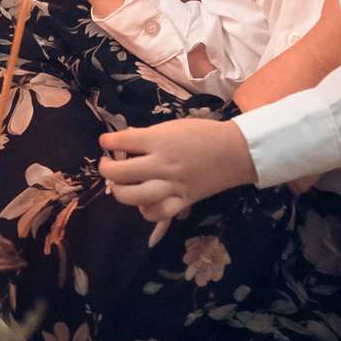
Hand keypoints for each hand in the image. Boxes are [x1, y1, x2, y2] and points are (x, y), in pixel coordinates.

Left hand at [98, 118, 254, 239]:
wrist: (235, 152)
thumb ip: (147, 135)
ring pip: (133, 196)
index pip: (122, 141)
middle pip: (120, 174)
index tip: (105, 142)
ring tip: (120, 184)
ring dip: (119, 191)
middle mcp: (161, 164)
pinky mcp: (181, 201)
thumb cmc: (203, 134)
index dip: (107, 142)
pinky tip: (143, 201)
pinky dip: (145, 209)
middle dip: (106, 169)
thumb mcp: (172, 127)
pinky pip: (156, 213)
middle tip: (108, 165)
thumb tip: (124, 139)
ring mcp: (171, 186)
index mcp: (159, 141)